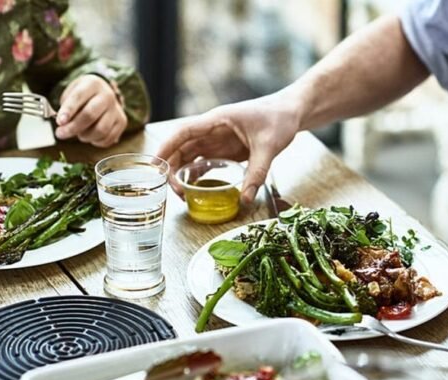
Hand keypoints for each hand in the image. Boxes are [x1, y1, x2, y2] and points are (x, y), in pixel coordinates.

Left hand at [55, 75, 126, 147]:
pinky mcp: (122, 122)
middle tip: (61, 134)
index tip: (59, 122)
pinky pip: (108, 138)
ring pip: (100, 130)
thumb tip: (62, 124)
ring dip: (85, 136)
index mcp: (93, 84)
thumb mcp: (71, 93)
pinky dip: (96, 141)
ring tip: (78, 133)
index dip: (68, 111)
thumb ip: (65, 107)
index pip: (79, 97)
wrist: (102, 94)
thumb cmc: (83, 96)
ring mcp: (116, 109)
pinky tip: (90, 136)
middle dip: (73, 128)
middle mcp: (108, 95)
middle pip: (90, 115)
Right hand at [157, 93, 300, 203]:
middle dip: (173, 167)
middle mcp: (213, 130)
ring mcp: (219, 139)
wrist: (292, 112)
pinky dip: (198, 174)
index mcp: (217, 120)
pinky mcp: (227, 149)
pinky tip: (196, 189)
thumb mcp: (269, 146)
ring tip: (182, 194)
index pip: (183, 132)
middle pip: (183, 147)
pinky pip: (207, 162)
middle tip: (174, 191)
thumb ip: (257, 172)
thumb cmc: (279, 119)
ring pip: (192, 156)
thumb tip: (245, 199)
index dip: (166, 147)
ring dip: (184, 173)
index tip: (154, 165)